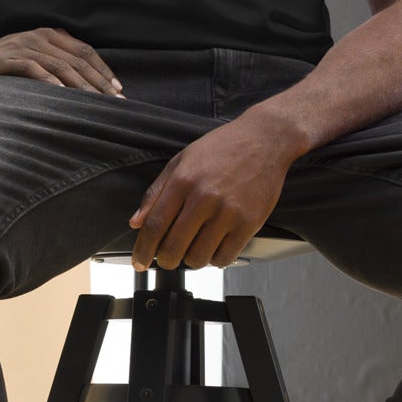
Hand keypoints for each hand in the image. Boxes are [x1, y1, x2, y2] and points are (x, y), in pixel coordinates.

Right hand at [0, 28, 122, 95]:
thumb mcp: (30, 61)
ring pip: (59, 65)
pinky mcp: (4, 59)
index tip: (118, 90)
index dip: (103, 70)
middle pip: (76, 59)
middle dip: (98, 83)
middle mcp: (36, 37)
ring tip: (95, 103)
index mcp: (47, 35)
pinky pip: (32, 69)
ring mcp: (20, 46)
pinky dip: (49, 82)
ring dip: (81, 86)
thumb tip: (85, 88)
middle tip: (114, 103)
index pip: (83, 51)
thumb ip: (54, 65)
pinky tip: (63, 95)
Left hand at [128, 113, 299, 269]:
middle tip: (167, 258)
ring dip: (191, 260)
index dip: (143, 250)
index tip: (140, 262)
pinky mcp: (249, 223)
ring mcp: (228, 212)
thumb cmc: (223, 147)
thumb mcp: (181, 160)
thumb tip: (136, 222)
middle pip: (174, 247)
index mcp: (183, 181)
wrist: (265, 139)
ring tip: (194, 247)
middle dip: (165, 260)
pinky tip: (214, 246)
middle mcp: (204, 198)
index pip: (154, 226)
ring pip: (199, 257)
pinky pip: (225, 257)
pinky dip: (215, 259)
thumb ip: (156, 192)